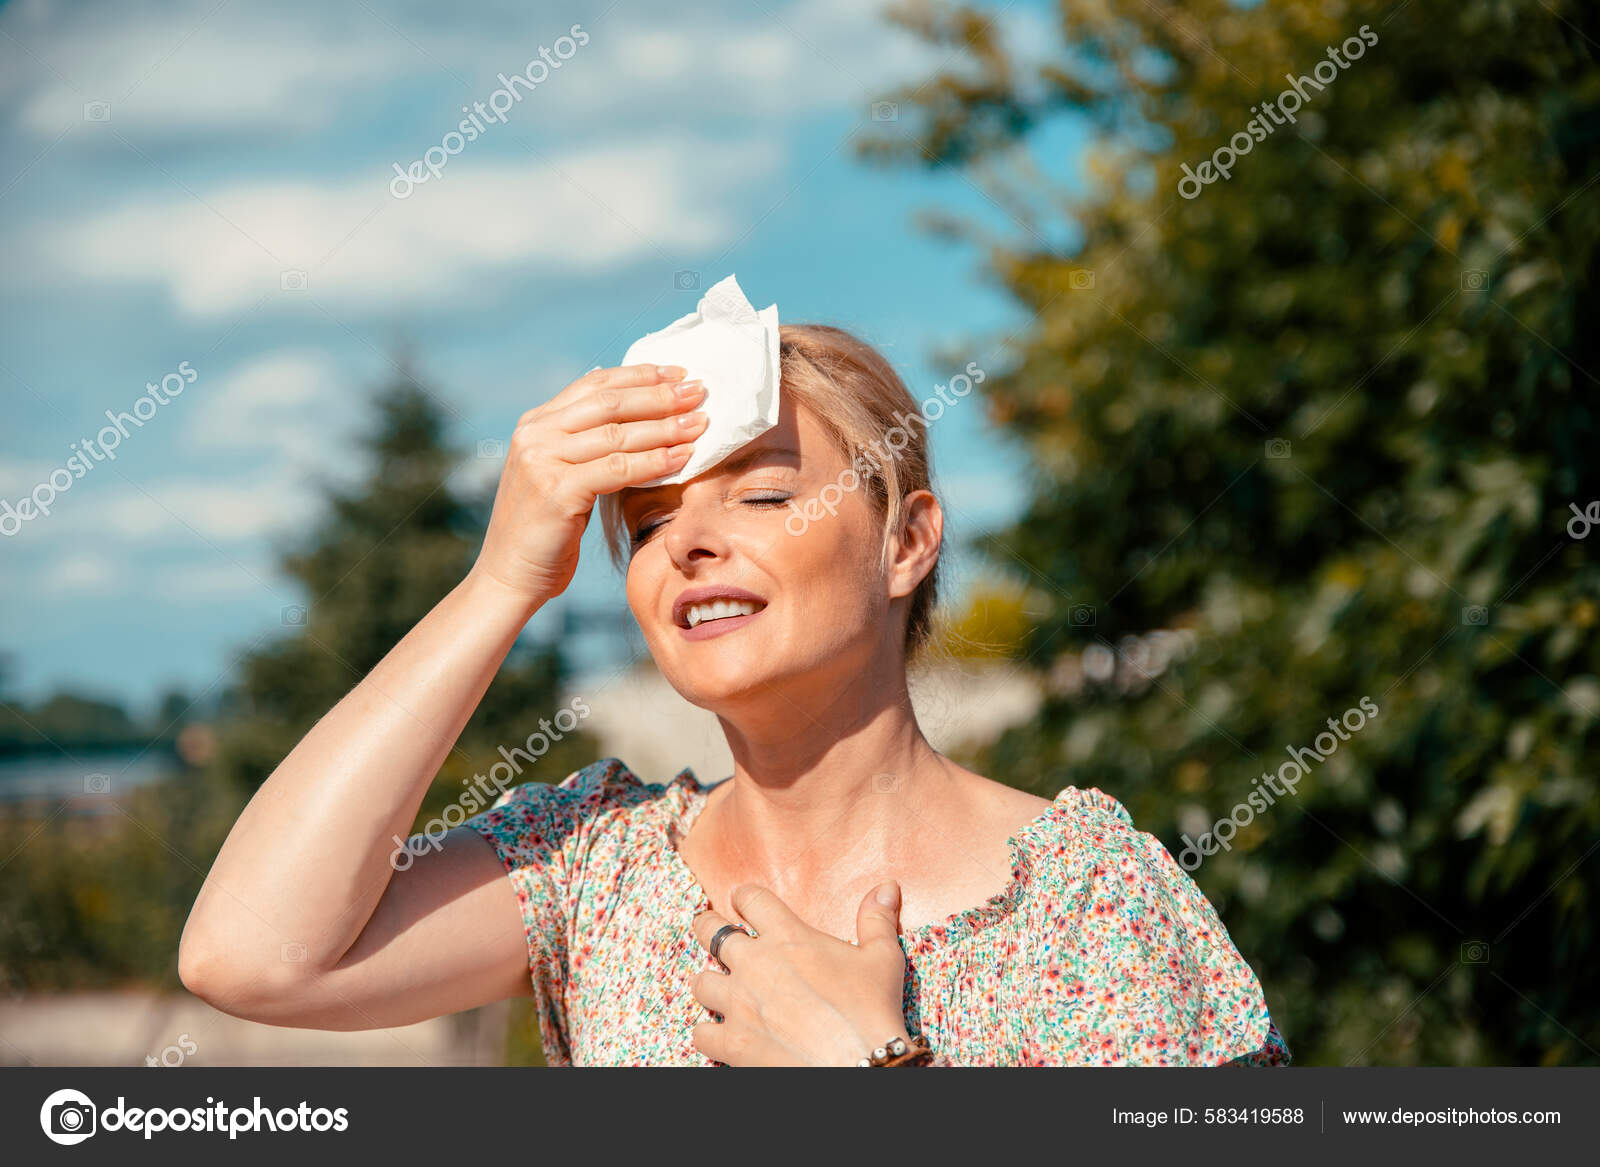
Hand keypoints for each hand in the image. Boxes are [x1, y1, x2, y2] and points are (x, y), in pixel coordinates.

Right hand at [470, 364, 708, 605]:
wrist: (509, 577)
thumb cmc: (544, 531)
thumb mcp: (560, 475)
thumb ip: (583, 444)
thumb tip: (633, 414)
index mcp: (535, 423)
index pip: (594, 385)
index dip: (640, 376)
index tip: (678, 373)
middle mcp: (535, 435)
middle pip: (610, 403)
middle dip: (659, 395)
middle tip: (699, 392)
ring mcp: (542, 460)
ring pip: (617, 434)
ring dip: (665, 427)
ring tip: (700, 424)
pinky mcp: (556, 491)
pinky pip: (618, 468)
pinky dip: (655, 461)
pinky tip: (683, 458)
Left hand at [690, 882, 911, 1066]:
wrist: (858, 1065)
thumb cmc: (872, 1010)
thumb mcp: (882, 958)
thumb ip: (877, 919)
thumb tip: (887, 886)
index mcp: (788, 936)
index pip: (751, 899)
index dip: (744, 896)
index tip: (742, 899)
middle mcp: (755, 963)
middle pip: (710, 931)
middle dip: (708, 926)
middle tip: (710, 928)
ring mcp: (739, 1003)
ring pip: (701, 981)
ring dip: (709, 982)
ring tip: (717, 986)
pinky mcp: (732, 1042)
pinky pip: (700, 1032)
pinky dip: (707, 1033)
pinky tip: (717, 1033)